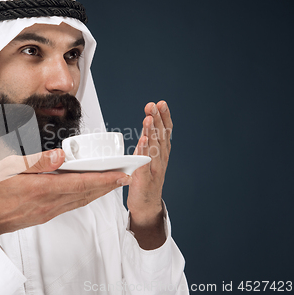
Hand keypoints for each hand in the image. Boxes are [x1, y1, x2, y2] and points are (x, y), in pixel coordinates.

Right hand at [0, 149, 129, 237]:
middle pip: (87, 193)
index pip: (81, 183)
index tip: (122, 175)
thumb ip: (36, 162)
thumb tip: (60, 156)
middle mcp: (50, 203)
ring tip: (113, 181)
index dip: (105, 179)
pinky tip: (87, 190)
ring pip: (81, 200)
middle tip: (126, 175)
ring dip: (99, 191)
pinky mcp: (45, 215)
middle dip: (109, 185)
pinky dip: (85, 196)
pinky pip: (71, 205)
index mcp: (43, 189)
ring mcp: (48, 211)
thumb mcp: (9, 168)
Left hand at [128, 101, 172, 248]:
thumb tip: (147, 125)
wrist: (146, 205)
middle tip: (153, 105)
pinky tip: (144, 141)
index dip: (164, 117)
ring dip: (151, 132)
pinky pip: (145, 163)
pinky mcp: (145, 179)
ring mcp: (155, 169)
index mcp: (162, 152)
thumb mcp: (149, 157)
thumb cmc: (146, 180)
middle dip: (157, 119)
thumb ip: (149, 142)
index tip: (161, 103)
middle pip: (161, 136)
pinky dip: (145, 152)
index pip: (165, 131)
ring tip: (148, 118)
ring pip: (154, 147)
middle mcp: (161, 159)